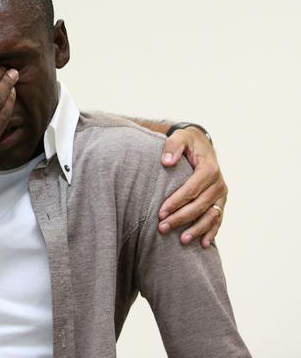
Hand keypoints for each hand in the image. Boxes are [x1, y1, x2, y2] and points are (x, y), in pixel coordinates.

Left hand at [157, 127, 226, 247]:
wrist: (201, 144)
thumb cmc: (187, 142)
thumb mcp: (180, 137)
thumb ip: (172, 147)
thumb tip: (166, 162)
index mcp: (209, 169)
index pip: (192, 189)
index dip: (176, 202)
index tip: (160, 213)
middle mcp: (219, 183)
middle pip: (199, 205)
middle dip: (181, 218)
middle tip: (162, 228)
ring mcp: (221, 194)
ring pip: (210, 216)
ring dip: (196, 229)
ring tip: (181, 240)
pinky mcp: (220, 201)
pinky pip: (218, 219)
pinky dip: (211, 232)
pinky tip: (202, 244)